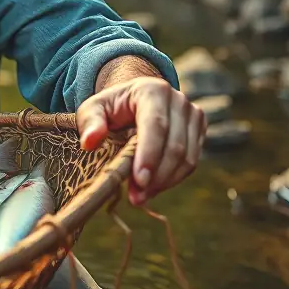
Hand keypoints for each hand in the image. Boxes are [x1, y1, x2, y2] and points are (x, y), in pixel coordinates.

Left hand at [77, 77, 204, 206]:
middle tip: (137, 197)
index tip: (140, 180)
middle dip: (157, 175)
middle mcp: (178, 100)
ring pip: (187, 157)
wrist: (133, 101)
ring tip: (141, 196)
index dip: (150, 154)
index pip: (156, 125)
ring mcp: (193, 116)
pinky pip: (191, 162)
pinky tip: (153, 189)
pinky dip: (173, 179)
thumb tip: (89, 142)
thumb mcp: (92, 109)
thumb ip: (89, 122)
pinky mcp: (199, 131)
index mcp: (152, 90)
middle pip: (175, 145)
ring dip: (165, 182)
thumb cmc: (111, 107)